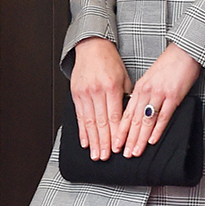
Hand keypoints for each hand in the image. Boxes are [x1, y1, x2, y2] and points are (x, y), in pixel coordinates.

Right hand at [70, 36, 132, 159]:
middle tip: (105, 157)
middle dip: (103, 143)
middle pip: (101, 123)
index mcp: (111, 87)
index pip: (114, 117)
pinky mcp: (75, 94)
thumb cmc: (111, 62)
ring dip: (93, 141)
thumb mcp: (124, 78)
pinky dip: (82, 131)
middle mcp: (97, 91)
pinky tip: (85, 142)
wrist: (92, 47)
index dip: (116, 135)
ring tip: (95, 155)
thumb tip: (129, 119)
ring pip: (89, 122)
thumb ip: (126, 98)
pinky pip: (79, 116)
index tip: (118, 148)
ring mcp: (84, 93)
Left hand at [117, 43, 200, 156]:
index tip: (116, 143)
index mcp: (139, 87)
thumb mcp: (150, 77)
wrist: (185, 51)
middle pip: (134, 120)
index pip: (126, 113)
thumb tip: (137, 109)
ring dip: (140, 139)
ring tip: (135, 151)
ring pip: (146, 121)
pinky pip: (163, 116)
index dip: (120, 130)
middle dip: (128, 139)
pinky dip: (157, 130)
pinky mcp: (173, 96)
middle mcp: (146, 92)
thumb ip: (143, 93)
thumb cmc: (169, 64)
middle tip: (123, 153)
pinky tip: (152, 140)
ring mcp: (159, 94)